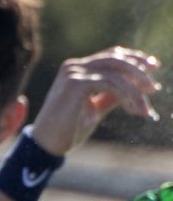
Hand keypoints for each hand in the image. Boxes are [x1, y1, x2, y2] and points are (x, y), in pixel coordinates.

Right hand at [29, 47, 159, 155]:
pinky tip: (133, 110)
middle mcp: (73, 66)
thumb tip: (136, 88)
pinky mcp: (76, 83)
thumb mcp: (95, 109)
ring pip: (116, 73)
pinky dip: (127, 96)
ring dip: (136, 92)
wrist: (47, 144)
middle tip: (154, 88)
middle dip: (140, 71)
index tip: (154, 67)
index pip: (111, 56)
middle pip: (116, 59)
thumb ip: (111, 96)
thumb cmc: (68, 129)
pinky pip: (111, 84)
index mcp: (76, 69)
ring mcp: (73, 73)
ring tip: (145, 110)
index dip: (134, 58)